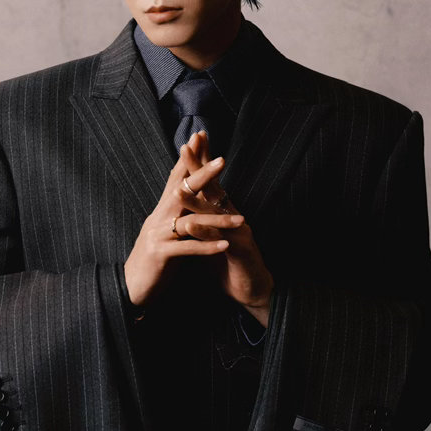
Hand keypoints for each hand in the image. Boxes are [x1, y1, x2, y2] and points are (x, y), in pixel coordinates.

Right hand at [124, 134, 246, 307]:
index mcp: (161, 211)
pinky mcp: (159, 254)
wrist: (129, 286)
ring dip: (216, 218)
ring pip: (189, 221)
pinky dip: (206, 246)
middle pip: (182, 190)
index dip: (188, 158)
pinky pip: (186, 248)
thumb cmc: (153, 260)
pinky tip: (224, 246)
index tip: (201, 137)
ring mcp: (157, 235)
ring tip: (240, 218)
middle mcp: (158, 217)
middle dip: (202, 175)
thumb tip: (191, 195)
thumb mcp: (167, 232)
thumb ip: (178, 214)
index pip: (176, 178)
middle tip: (223, 160)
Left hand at [182, 132, 273, 326]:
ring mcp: (238, 231)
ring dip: (197, 200)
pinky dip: (207, 232)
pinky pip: (222, 239)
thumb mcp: (211, 233)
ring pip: (216, 212)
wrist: (251, 288)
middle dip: (200, 167)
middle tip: (186, 147)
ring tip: (180, 188)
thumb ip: (200, 216)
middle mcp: (231, 215)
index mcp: (222, 211)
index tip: (186, 142)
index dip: (199, 162)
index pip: (208, 182)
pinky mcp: (240, 250)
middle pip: (213, 186)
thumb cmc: (229, 260)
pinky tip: (194, 225)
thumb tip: (184, 198)